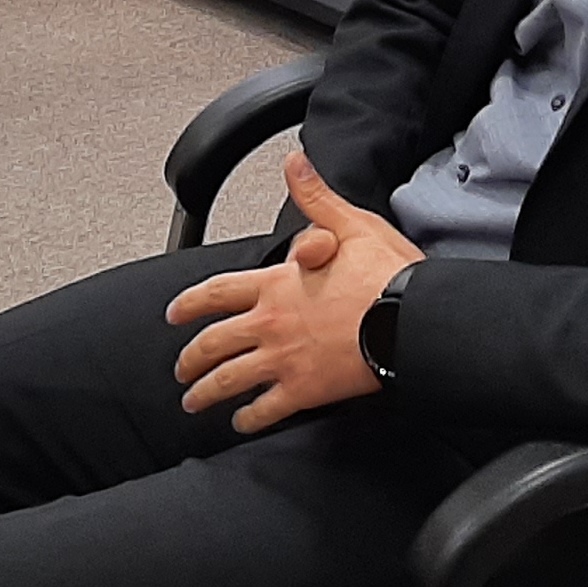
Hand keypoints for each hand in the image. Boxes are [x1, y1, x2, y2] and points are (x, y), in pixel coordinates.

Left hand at [166, 150, 423, 432]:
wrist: (413, 322)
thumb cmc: (388, 277)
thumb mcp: (351, 224)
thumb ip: (316, 197)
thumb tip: (294, 164)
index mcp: (276, 284)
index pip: (217, 293)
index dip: (189, 304)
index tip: (174, 315)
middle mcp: (270, 324)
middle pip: (213, 343)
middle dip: (191, 358)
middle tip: (182, 368)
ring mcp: (283, 360)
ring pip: (228, 380)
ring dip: (206, 392)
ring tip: (195, 401)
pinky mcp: (304, 390)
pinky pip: (265, 410)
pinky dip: (249, 419)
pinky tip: (243, 423)